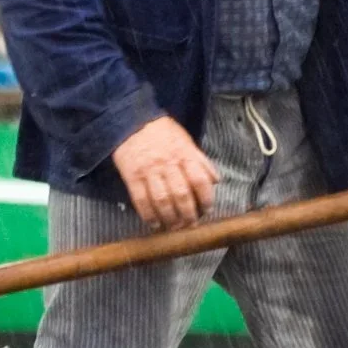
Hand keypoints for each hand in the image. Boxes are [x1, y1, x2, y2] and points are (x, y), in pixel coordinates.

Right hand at [112, 114, 217, 229]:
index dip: (206, 198)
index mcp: (184, 154)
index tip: (207, 210)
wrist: (131, 121)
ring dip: (170, 218)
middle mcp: (167, 164)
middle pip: (181, 195)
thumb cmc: (162, 132)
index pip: (200, 180)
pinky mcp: (131, 176)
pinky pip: (141, 200)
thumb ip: (200, 160)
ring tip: (174, 227)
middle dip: (188, 215)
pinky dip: (148, 215)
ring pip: (162, 200)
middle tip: (191, 225)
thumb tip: (216, 180)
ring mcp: (148, 171)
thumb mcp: (185, 140)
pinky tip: (154, 224)